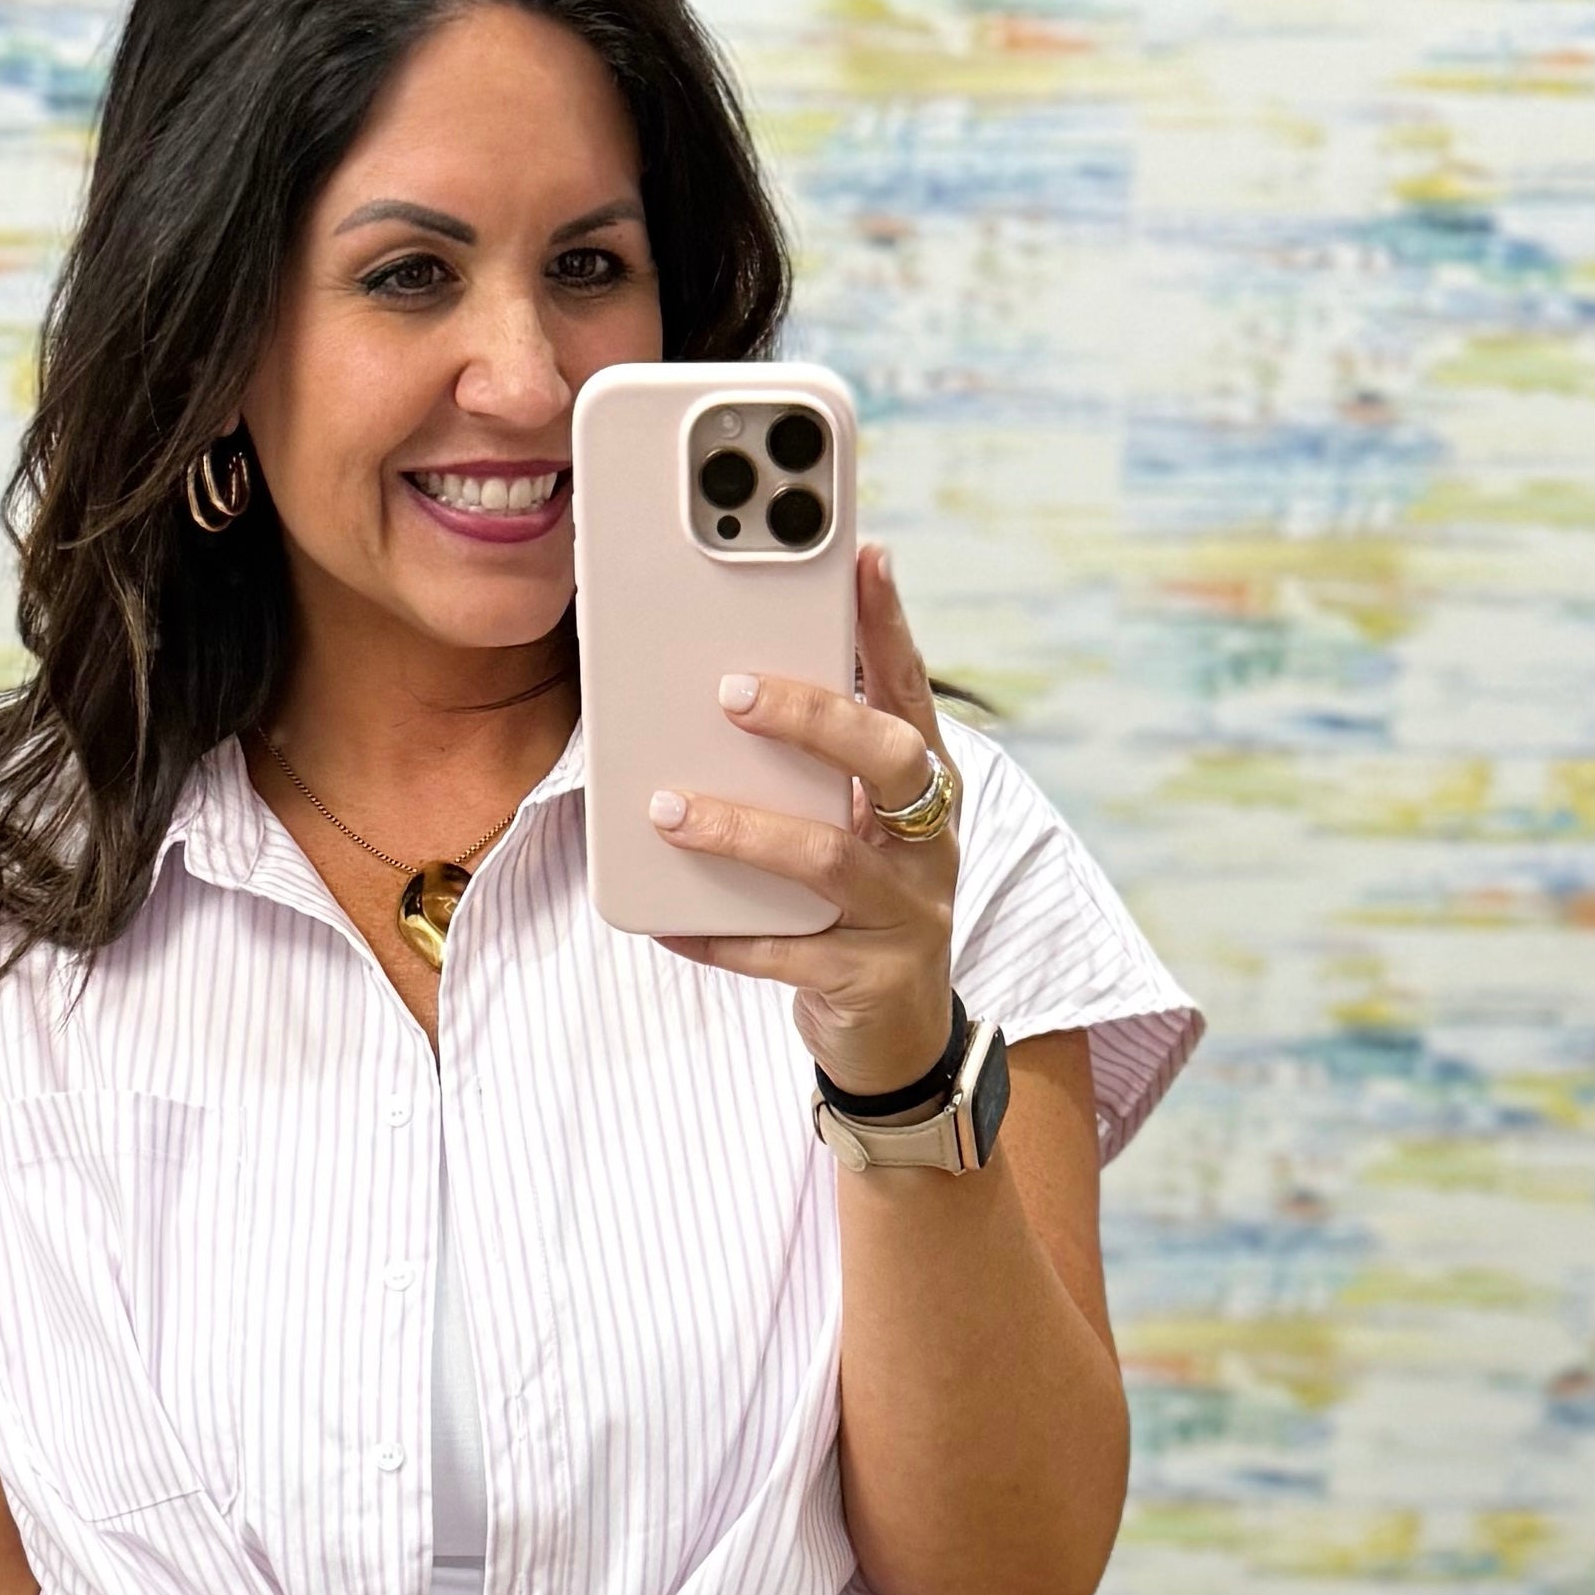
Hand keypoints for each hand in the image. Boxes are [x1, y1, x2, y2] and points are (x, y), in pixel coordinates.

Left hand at [647, 542, 959, 1100]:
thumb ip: (812, 770)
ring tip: (669, 811)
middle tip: (729, 692)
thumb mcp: (851, 828)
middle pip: (890, 760)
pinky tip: (665, 921)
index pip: (911, 692)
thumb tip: (723, 688)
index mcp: (925, 790)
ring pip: (828, 858)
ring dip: (742, 829)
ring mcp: (905, 914)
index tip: (863, 556)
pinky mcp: (867, 980)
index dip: (891, 625)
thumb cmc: (855, 908)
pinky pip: (783, 954)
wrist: (895, 1038)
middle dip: (813, 717)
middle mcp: (929, 844)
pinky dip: (718, 936)